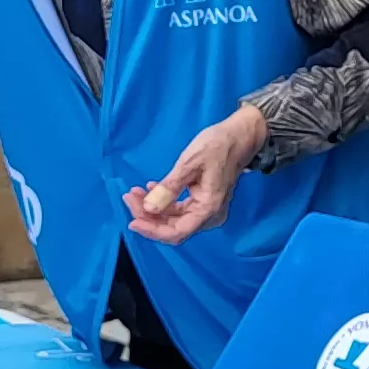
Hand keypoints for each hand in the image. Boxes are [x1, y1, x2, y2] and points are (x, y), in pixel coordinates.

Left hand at [124, 106, 267, 243]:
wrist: (239, 136)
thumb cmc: (217, 146)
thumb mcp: (189, 164)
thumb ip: (169, 188)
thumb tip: (148, 208)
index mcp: (208, 209)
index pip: (176, 232)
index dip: (152, 230)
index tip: (131, 221)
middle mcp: (209, 215)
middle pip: (173, 227)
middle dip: (148, 216)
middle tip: (129, 197)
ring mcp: (206, 210)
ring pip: (174, 219)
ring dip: (153, 208)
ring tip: (135, 192)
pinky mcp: (202, 202)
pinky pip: (179, 209)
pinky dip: (163, 202)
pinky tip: (150, 188)